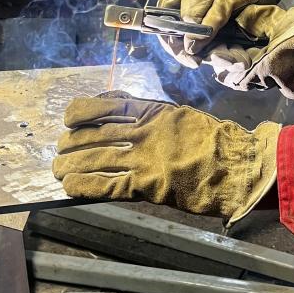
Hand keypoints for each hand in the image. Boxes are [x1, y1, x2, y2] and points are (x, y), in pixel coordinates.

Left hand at [53, 94, 279, 224]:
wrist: (235, 166)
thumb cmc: (212, 140)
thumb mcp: (180, 115)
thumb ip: (151, 113)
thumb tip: (120, 108)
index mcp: (155, 111)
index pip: (110, 105)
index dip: (84, 111)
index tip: (69, 117)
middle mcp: (146, 131)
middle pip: (97, 134)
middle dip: (72, 143)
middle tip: (60, 150)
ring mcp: (146, 158)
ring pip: (97, 159)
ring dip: (72, 165)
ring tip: (58, 170)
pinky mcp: (149, 185)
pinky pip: (109, 185)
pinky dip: (86, 186)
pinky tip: (71, 187)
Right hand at [156, 0, 258, 67]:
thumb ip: (197, 4)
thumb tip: (189, 37)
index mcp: (172, 0)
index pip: (167, 33)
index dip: (179, 49)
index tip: (195, 60)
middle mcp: (185, 10)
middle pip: (189, 41)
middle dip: (206, 54)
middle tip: (226, 61)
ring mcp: (204, 13)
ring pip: (208, 41)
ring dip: (221, 51)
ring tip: (238, 59)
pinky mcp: (221, 14)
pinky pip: (223, 34)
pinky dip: (231, 43)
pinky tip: (243, 49)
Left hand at [209, 0, 293, 98]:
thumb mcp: (282, 20)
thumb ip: (257, 25)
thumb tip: (239, 21)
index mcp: (271, 69)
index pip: (243, 80)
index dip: (233, 74)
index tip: (226, 71)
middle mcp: (284, 87)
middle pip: (265, 81)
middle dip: (260, 70)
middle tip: (261, 55)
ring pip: (285, 82)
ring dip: (283, 72)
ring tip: (290, 54)